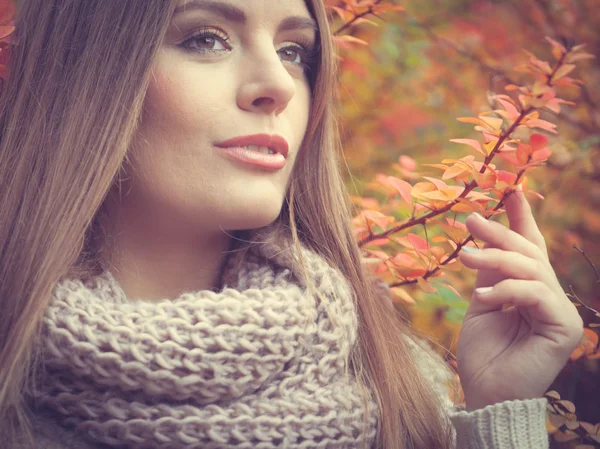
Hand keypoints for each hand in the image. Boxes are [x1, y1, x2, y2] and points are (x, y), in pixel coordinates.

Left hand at [456, 186, 583, 410]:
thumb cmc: (481, 351)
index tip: (511, 190)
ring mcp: (560, 312)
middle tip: (471, 220)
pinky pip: (536, 295)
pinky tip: (484, 297)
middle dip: (500, 233)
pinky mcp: (564, 328)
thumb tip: (484, 237)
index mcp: (530, 290)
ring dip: (497, 259)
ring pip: (532, 269)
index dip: (522, 219)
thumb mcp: (482, 301)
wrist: (484, 391)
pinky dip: (508, 290)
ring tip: (465, 258)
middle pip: (530, 254)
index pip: (530, 248)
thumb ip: (490, 272)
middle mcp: (549, 297)